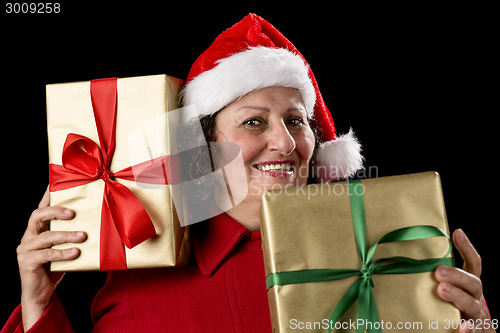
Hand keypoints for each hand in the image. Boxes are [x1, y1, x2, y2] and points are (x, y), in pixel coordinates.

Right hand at [17, 186, 85, 330]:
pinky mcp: (27, 262)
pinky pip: (46, 255)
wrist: (41, 294)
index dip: (48, 195)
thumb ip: (72, 234)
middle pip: (37, 215)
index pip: (42, 207)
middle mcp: (29, 235)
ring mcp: (25, 249)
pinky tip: (75, 253)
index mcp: (37, 229)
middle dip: (55, 211)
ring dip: (65, 235)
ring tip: (82, 236)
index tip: (56, 183)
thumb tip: (97, 222)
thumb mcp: (65, 247)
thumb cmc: (55, 267)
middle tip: (73, 213)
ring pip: (45, 236)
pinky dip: (62, 253)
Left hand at [435, 229, 494, 332]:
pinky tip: (461, 327)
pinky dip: (466, 329)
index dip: (467, 248)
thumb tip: (409, 260)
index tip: (457, 232)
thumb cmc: (451, 311)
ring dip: (458, 297)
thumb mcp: (448, 291)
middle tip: (438, 272)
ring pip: (472, 305)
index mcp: (468, 287)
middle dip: (457, 276)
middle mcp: (475, 299)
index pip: (473, 265)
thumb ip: (436, 279)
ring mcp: (476, 317)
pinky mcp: (472, 332)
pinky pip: (472, 331)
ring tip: (442, 290)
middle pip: (474, 283)